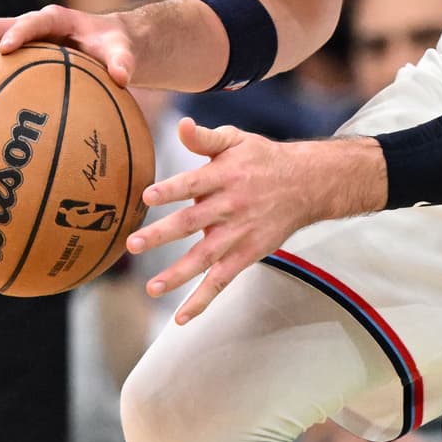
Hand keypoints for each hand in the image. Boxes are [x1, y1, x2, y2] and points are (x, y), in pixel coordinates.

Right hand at [0, 3, 135, 90]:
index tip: (8, 47)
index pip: (33, 21)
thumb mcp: (123, 50)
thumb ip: (123, 59)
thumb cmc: (114, 45)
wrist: (106, 42)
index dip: (19, 31)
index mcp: (55, 19)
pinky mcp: (9, 57)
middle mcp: (28, 25)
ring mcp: (15, 40)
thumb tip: (123, 76)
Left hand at [126, 118, 348, 323]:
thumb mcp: (237, 140)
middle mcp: (231, 206)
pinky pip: (222, 280)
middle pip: (193, 222)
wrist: (307, 184)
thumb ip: (205, 138)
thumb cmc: (262, 159)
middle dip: (162, 234)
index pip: (194, 182)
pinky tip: (181, 316)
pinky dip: (203, 299)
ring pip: (206, 257)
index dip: (172, 189)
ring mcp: (239, 234)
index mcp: (225, 175)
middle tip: (134, 244)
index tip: (148, 196)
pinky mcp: (247, 254)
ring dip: (178, 274)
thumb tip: (180, 125)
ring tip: (152, 288)